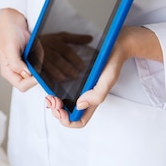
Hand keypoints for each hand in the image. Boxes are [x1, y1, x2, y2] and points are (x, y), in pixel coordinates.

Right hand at [0, 8, 37, 91]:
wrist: (14, 22)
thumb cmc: (8, 33)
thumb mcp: (10, 48)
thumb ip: (16, 63)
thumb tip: (27, 74)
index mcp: (8, 72)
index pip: (22, 86)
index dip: (31, 81)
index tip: (37, 72)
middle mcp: (17, 71)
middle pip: (32, 81)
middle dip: (36, 69)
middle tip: (34, 56)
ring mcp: (25, 66)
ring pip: (38, 72)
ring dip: (38, 60)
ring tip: (31, 48)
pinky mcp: (31, 60)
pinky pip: (41, 63)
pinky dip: (40, 55)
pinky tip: (34, 47)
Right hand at [35, 31, 92, 81]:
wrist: (28, 40)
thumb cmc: (47, 40)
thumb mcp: (61, 36)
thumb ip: (76, 38)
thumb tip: (90, 39)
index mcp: (54, 41)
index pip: (66, 50)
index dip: (75, 59)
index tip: (82, 67)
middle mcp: (46, 48)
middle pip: (58, 59)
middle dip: (67, 69)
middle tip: (76, 76)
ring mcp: (38, 56)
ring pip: (49, 66)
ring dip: (58, 74)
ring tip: (66, 79)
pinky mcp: (33, 63)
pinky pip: (40, 72)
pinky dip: (46, 78)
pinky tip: (52, 84)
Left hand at [45, 25, 161, 127]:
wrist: (115, 44)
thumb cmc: (113, 61)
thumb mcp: (108, 77)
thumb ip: (98, 94)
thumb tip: (79, 106)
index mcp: (92, 101)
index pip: (79, 121)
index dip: (67, 120)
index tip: (59, 109)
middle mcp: (84, 97)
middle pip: (68, 115)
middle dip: (57, 112)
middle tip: (51, 101)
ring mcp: (79, 89)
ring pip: (63, 105)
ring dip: (54, 104)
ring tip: (50, 96)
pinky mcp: (75, 79)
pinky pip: (62, 90)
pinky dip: (54, 92)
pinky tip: (50, 86)